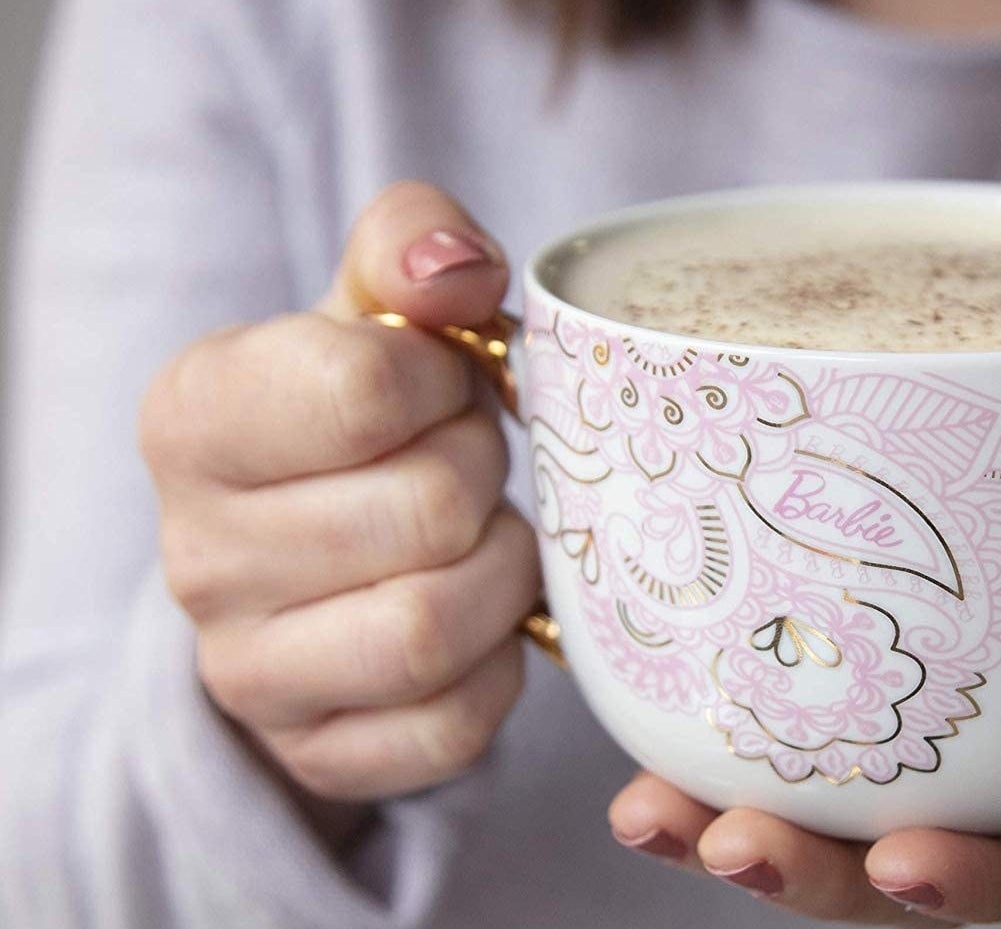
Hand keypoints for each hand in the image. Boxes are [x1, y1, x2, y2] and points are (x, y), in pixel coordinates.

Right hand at [141, 182, 539, 832]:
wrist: (315, 550)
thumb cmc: (360, 416)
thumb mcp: (373, 309)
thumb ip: (411, 244)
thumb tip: (455, 269)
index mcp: (192, 417)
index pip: (363, 390)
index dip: (446, 382)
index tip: (446, 388)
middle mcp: (196, 555)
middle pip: (425, 510)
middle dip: (484, 475)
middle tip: (474, 466)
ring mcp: (247, 671)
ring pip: (435, 626)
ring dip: (502, 570)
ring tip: (485, 536)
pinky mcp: (316, 751)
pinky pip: (455, 723)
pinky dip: (503, 666)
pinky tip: (484, 620)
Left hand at [607, 425, 1000, 923]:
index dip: (982, 883)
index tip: (907, 867)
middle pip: (913, 860)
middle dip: (818, 874)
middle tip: (733, 845)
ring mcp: (941, 725)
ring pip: (836, 804)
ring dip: (736, 821)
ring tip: (650, 812)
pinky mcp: (879, 658)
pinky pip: (799, 713)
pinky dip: (718, 730)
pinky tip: (650, 732)